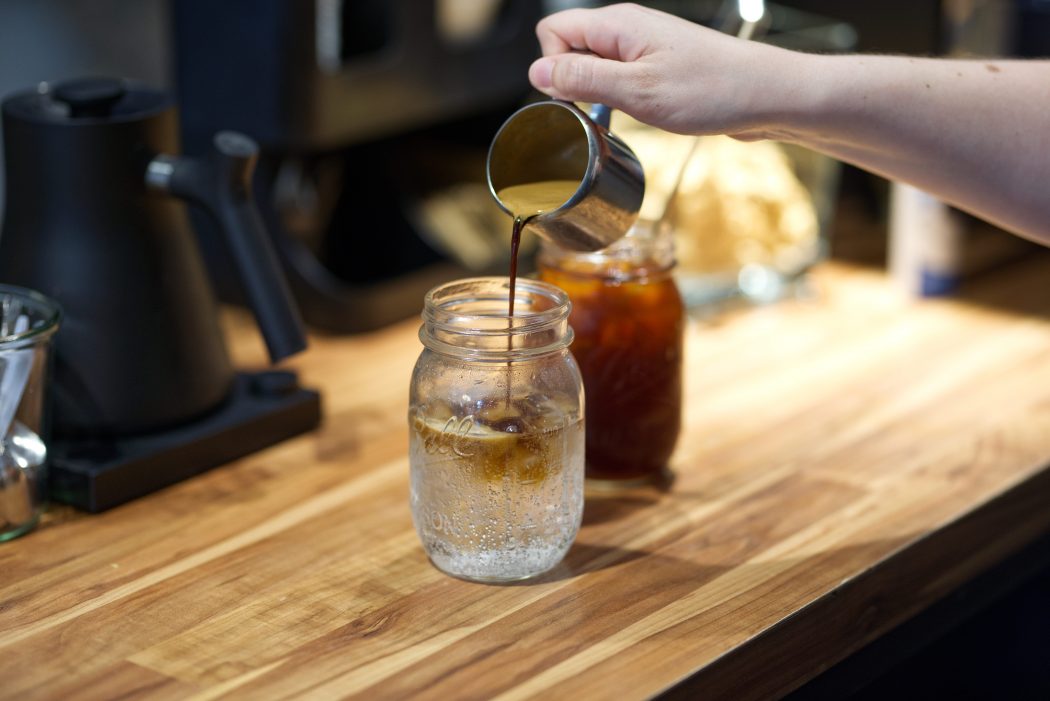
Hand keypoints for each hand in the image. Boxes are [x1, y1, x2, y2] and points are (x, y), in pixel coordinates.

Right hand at [528, 3, 798, 136]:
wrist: (767, 96)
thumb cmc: (713, 91)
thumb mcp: (638, 91)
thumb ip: (584, 79)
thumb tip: (536, 72)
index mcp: (618, 25)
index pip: (552, 32)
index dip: (553, 69)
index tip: (577, 100)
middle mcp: (627, 30)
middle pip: (569, 48)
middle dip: (572, 84)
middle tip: (603, 112)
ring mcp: (642, 47)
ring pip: (592, 66)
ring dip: (596, 96)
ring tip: (626, 114)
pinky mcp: (656, 67)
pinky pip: (617, 78)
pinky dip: (618, 100)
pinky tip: (640, 114)